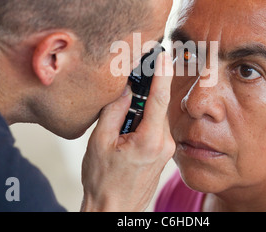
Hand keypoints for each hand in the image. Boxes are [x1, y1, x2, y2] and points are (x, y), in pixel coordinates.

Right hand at [80, 52, 174, 211]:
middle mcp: (164, 144)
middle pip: (157, 106)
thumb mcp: (100, 142)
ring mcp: (165, 150)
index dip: (162, 74)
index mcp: (150, 140)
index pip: (159, 98)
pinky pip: (155, 128)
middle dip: (145, 93)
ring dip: (141, 110)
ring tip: (121, 121)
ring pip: (155, 117)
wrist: (114, 209)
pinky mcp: (162, 154)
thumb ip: (114, 111)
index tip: (165, 55)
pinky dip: (143, 121)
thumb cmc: (104, 182)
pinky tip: (126, 130)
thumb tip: (126, 90)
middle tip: (131, 80)